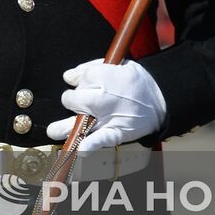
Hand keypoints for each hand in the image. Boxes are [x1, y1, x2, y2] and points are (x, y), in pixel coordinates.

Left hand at [45, 59, 166, 153]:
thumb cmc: (135, 81)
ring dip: (64, 128)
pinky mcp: (117, 132)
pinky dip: (91, 145)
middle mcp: (104, 97)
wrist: (161, 99)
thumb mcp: (116, 65)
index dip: (79, 82)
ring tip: (53, 131)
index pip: (80, 79)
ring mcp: (109, 117)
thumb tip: (68, 77)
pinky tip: (81, 149)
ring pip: (80, 122)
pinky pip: (101, 139)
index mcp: (104, 76)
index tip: (83, 85)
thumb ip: (89, 68)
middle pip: (74, 99)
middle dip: (71, 100)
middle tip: (76, 103)